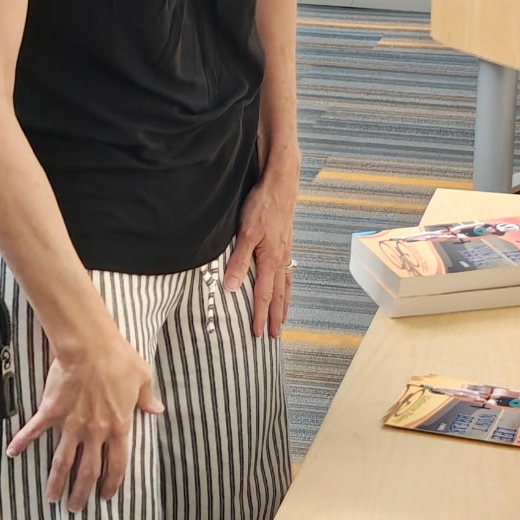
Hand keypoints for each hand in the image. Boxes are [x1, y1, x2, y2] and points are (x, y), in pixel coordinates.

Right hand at [9, 314, 163, 510]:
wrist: (89, 347)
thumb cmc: (119, 360)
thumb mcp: (143, 379)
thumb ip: (148, 399)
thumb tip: (158, 410)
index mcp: (119, 426)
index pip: (117, 463)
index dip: (112, 482)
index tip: (106, 496)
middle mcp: (95, 432)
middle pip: (88, 470)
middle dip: (82, 492)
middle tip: (75, 508)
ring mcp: (71, 424)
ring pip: (63, 461)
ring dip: (57, 481)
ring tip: (51, 498)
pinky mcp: (51, 412)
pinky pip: (34, 430)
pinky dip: (22, 442)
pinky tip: (11, 454)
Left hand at [224, 162, 297, 338]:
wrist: (281, 184)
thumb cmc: (263, 205)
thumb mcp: (245, 233)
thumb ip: (239, 261)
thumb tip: (232, 287)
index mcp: (271, 260)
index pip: (264, 296)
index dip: (260, 316)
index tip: (257, 333)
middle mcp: (281, 259)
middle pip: (279, 295)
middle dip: (276, 316)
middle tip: (275, 336)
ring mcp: (285, 251)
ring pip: (286, 284)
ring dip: (284, 303)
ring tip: (284, 318)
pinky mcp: (285, 243)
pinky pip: (287, 272)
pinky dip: (287, 285)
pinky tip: (284, 286)